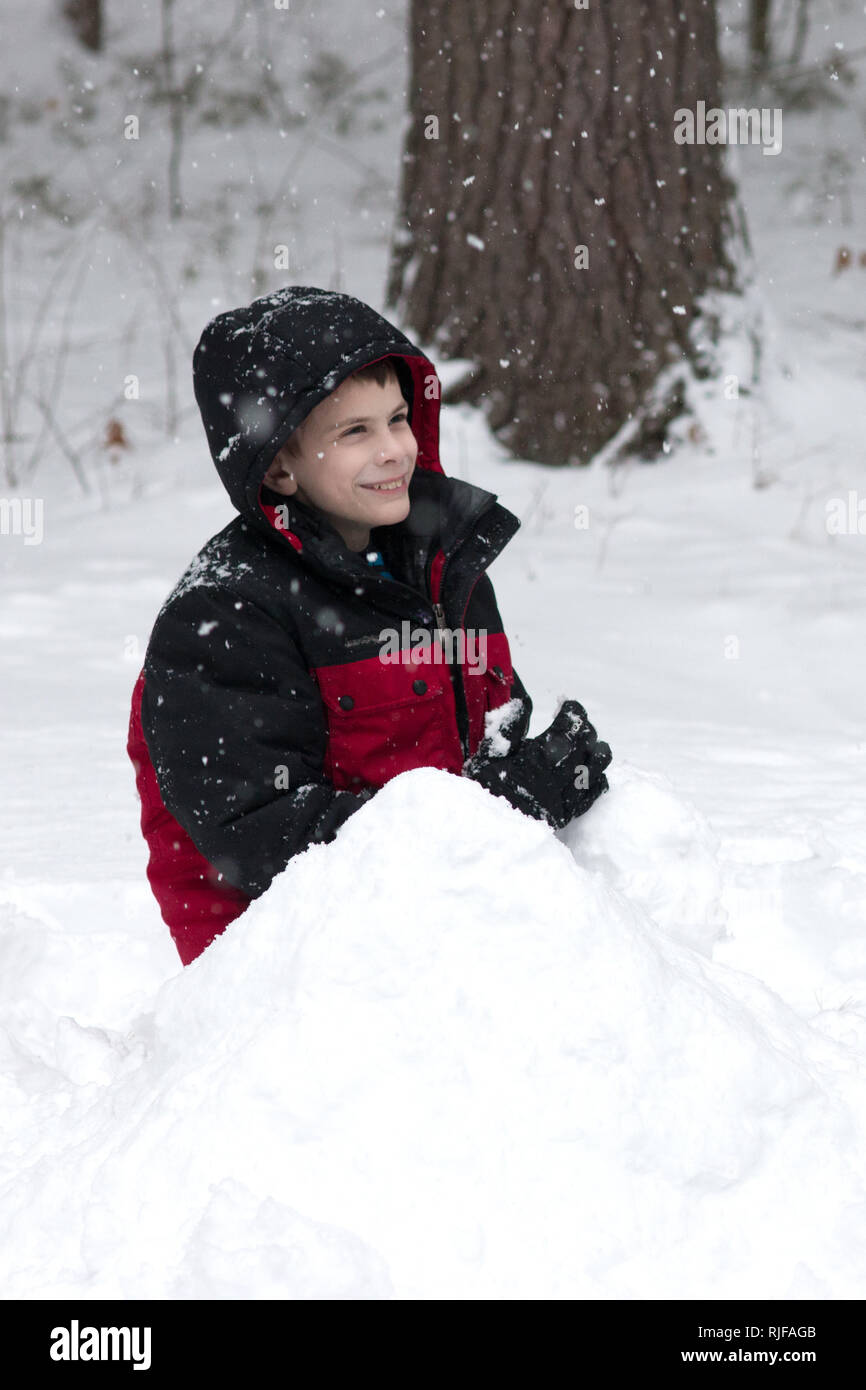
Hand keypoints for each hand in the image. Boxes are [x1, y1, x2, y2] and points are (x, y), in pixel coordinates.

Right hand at [463, 699, 610, 828]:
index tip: (566, 704)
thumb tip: (523, 703)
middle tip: (577, 721)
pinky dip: (597, 780)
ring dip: (598, 752)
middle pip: (584, 745)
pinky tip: (595, 772)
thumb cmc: (482, 790)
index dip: (571, 712)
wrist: (485, 833)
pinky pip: (590, 796)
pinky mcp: (565, 814)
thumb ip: (507, 729)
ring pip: (594, 770)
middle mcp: (554, 776)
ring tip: (594, 744)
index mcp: (536, 757)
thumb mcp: (487, 755)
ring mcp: (562, 796)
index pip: (566, 727)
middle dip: (584, 727)